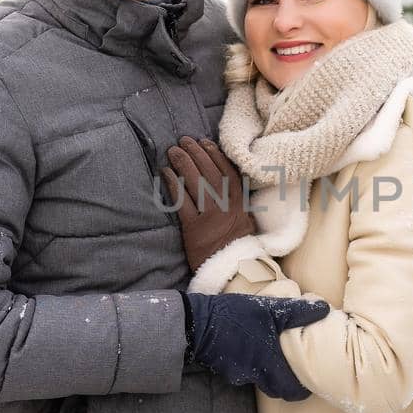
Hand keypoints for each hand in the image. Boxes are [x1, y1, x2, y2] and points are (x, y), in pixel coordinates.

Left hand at [162, 137, 255, 270]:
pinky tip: (166, 174)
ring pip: (196, 183)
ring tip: (172, 151)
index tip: (204, 142)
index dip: (215, 154)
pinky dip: (174, 185)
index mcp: (240, 203)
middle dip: (196, 153)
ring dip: (183, 163)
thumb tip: (229, 183)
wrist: (233, 271)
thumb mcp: (245, 221)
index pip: (227, 172)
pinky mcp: (195, 228)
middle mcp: (226, 206)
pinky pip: (182, 202)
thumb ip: (238, 202)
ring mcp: (211, 216)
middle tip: (183, 141)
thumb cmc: (238, 247)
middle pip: (210, 172)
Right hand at [183, 292, 328, 400]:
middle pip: (277, 390)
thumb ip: (298, 312)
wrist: (197, 323)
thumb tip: (324, 310)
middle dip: (288, 383)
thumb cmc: (235, 316)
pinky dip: (252, 363)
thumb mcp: (269, 309)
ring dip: (270, 372)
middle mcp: (255, 374)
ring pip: (261, 380)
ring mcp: (238, 373)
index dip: (303, 389)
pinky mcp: (225, 368)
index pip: (292, 392)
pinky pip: (244, 371)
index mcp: (269, 363)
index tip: (309, 379)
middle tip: (296, 369)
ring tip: (275, 354)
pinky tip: (251, 346)